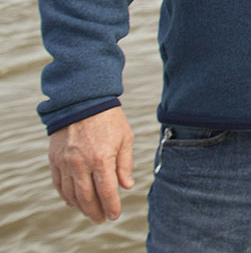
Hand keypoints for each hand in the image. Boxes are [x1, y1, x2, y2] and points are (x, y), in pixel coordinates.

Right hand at [47, 106, 134, 222]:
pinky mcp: (54, 159)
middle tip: (101, 219)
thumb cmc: (109, 119)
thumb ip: (125, 164)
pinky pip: (58, 184)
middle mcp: (81, 163)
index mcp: (102, 158)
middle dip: (96, 211)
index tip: (114, 215)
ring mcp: (65, 162)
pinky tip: (73, 201)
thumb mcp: (125, 138)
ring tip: (90, 212)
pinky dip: (65, 195)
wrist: (83, 101)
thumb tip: (127, 186)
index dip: (111, 206)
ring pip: (71, 194)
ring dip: (81, 207)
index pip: (107, 191)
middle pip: (87, 197)